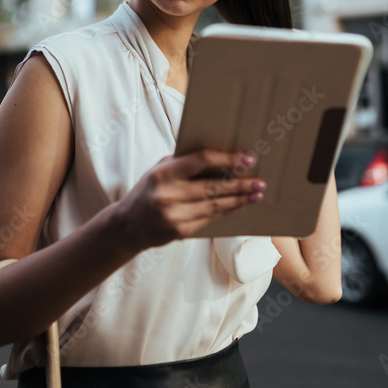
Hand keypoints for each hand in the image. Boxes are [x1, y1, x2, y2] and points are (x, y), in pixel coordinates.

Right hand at [117, 149, 266, 250]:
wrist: (128, 226)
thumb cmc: (148, 190)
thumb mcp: (159, 170)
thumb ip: (183, 162)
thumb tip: (219, 155)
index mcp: (163, 173)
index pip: (201, 161)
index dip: (226, 159)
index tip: (246, 159)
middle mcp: (168, 194)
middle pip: (213, 187)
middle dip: (240, 184)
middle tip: (260, 181)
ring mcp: (174, 215)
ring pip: (215, 205)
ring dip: (238, 199)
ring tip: (256, 194)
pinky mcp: (180, 232)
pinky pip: (210, 219)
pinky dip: (227, 211)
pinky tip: (239, 205)